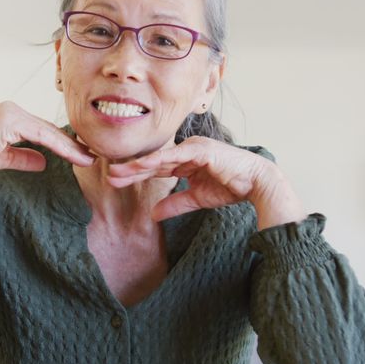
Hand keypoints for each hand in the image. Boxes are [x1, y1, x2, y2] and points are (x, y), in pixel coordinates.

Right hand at [0, 101, 94, 196]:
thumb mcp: (2, 158)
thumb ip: (23, 157)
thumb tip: (43, 162)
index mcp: (11, 116)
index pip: (43, 130)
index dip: (63, 144)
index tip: (81, 155)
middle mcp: (13, 110)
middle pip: (50, 129)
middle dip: (72, 143)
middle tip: (93, 155)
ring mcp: (12, 113)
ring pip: (49, 131)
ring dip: (71, 146)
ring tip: (89, 158)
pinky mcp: (10, 120)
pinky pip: (41, 135)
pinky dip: (59, 146)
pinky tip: (74, 155)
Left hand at [106, 137, 305, 229]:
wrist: (256, 183)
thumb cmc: (231, 187)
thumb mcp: (197, 199)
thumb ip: (175, 204)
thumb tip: (154, 215)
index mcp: (185, 161)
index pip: (155, 168)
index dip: (135, 174)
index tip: (115, 180)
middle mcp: (186, 151)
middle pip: (153, 161)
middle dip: (130, 169)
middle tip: (108, 175)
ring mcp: (192, 148)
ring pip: (159, 157)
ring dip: (138, 165)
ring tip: (117, 172)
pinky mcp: (200, 149)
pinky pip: (174, 156)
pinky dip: (157, 160)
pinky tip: (141, 165)